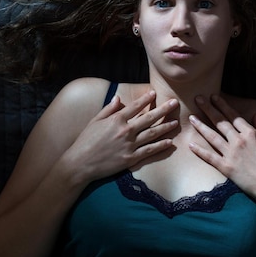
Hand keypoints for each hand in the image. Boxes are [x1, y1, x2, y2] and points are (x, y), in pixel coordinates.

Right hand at [64, 90, 178, 182]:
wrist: (80, 163)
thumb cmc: (85, 141)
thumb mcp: (94, 121)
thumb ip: (108, 109)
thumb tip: (118, 98)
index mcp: (116, 120)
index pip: (135, 106)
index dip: (146, 99)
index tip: (154, 93)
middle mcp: (125, 131)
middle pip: (149, 118)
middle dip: (163, 109)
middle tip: (174, 103)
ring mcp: (129, 145)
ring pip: (152, 134)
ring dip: (165, 127)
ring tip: (175, 122)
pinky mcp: (131, 159)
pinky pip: (149, 150)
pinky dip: (160, 146)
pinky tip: (169, 142)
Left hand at [188, 94, 255, 201]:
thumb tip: (255, 115)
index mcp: (250, 133)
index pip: (233, 115)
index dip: (222, 105)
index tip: (214, 97)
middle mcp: (238, 140)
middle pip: (220, 122)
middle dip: (208, 109)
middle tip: (198, 99)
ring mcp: (231, 153)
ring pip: (212, 136)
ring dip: (200, 126)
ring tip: (191, 118)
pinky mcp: (226, 166)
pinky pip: (210, 157)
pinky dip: (200, 151)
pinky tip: (191, 144)